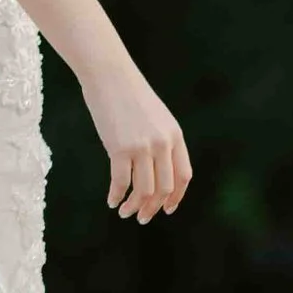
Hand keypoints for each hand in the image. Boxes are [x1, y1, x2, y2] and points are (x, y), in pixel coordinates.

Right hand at [78, 52, 190, 222]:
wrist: (109, 74)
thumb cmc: (129, 95)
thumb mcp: (156, 117)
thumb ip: (161, 140)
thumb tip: (155, 171)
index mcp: (175, 135)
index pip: (183, 176)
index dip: (176, 197)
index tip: (166, 209)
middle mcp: (163, 143)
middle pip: (164, 188)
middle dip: (152, 208)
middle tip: (141, 217)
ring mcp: (142, 146)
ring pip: (144, 190)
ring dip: (134, 207)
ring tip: (124, 212)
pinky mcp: (120, 148)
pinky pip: (121, 182)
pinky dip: (116, 196)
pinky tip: (111, 200)